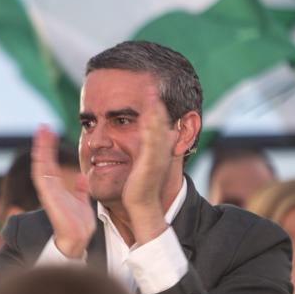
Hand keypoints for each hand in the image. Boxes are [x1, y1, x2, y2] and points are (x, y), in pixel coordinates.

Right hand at [32, 125, 94, 257]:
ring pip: (40, 164)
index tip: (50, 132)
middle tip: (43, 126)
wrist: (78, 239)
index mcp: (56, 188)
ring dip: (40, 148)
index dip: (49, 148)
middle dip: (42, 143)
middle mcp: (49, 188)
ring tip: (42, 131)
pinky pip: (41, 176)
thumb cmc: (78, 224)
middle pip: (43, 161)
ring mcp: (47, 191)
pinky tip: (40, 150)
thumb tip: (82, 176)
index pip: (50, 163)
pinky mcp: (48, 196)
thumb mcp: (82, 201)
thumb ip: (81, 189)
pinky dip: (40, 162)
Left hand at [122, 86, 174, 243]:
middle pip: (160, 123)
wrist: (141, 208)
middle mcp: (159, 152)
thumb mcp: (137, 164)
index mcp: (154, 150)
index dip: (155, 107)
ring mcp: (156, 158)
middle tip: (154, 85)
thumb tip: (134, 141)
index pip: (156, 124)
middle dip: (157, 104)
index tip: (150, 89)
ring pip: (158, 130)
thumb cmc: (136, 188)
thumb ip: (138, 150)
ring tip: (152, 95)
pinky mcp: (149, 165)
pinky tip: (147, 117)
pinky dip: (151, 129)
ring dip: (156, 112)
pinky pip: (152, 144)